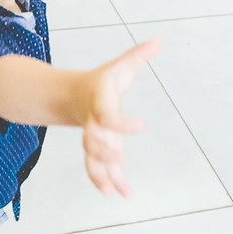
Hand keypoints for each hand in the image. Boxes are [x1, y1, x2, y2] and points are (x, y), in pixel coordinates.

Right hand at [81, 37, 161, 196]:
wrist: (74, 95)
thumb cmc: (102, 80)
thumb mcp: (119, 67)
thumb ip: (137, 55)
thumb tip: (158, 40)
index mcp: (99, 103)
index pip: (108, 114)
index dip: (122, 122)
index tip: (143, 126)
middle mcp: (93, 124)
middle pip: (92, 140)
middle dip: (103, 151)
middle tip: (120, 159)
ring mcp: (94, 139)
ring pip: (92, 160)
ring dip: (101, 175)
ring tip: (114, 192)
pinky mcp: (99, 150)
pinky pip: (100, 169)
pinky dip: (109, 181)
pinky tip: (121, 193)